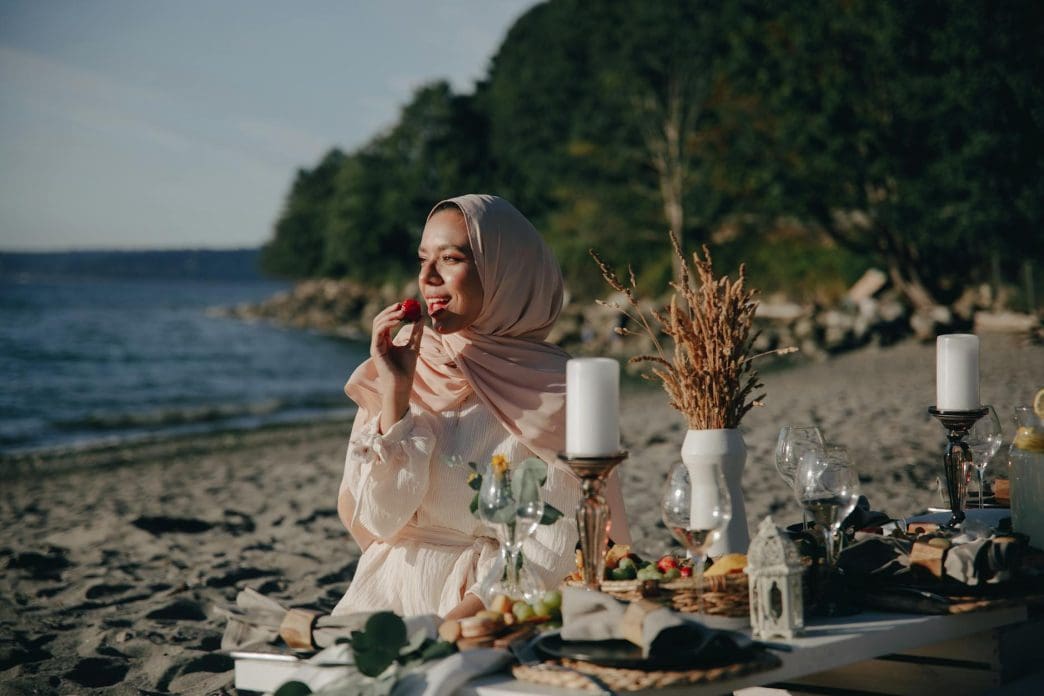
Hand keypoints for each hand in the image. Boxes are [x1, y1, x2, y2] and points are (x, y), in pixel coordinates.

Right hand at [370, 302, 423, 430]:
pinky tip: (398, 320)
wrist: (402, 384)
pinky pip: (378, 332)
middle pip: (380, 319)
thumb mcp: (414, 345)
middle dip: (391, 310)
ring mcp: (376, 345)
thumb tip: (421, 316)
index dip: (395, 311)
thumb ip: (416, 331)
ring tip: (403, 311)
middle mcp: (378, 341)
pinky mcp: (375, 350)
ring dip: (390, 315)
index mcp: (386, 340)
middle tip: (403, 304)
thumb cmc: (406, 368)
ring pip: (378, 323)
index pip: (387, 321)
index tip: (406, 305)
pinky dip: (387, 323)